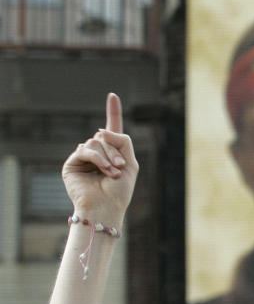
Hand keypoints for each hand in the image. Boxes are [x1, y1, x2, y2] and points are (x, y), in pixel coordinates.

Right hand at [62, 92, 138, 228]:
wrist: (107, 207)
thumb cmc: (120, 192)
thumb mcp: (130, 164)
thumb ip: (123, 142)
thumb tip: (101, 130)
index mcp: (112, 154)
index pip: (111, 130)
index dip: (113, 112)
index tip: (113, 95)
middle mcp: (97, 154)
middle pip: (104, 136)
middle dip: (114, 150)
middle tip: (120, 168)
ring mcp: (83, 158)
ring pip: (95, 141)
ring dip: (107, 157)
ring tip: (112, 173)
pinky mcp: (72, 164)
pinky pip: (85, 150)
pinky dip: (97, 159)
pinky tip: (104, 171)